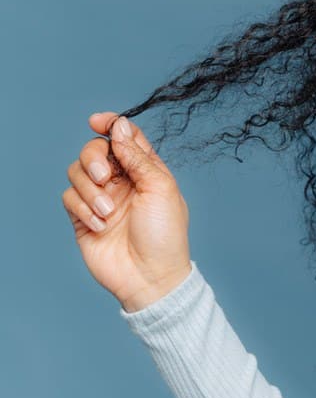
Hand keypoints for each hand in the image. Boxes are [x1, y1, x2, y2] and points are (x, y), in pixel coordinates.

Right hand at [62, 112, 191, 311]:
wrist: (149, 276)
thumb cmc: (164, 234)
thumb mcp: (159, 188)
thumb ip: (137, 156)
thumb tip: (120, 126)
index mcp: (145, 170)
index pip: (124, 138)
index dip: (110, 125)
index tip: (97, 121)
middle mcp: (122, 181)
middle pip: (94, 150)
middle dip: (93, 158)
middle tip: (103, 176)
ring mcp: (101, 198)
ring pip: (76, 172)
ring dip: (89, 191)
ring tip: (108, 213)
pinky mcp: (83, 217)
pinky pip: (68, 198)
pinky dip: (82, 209)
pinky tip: (100, 226)